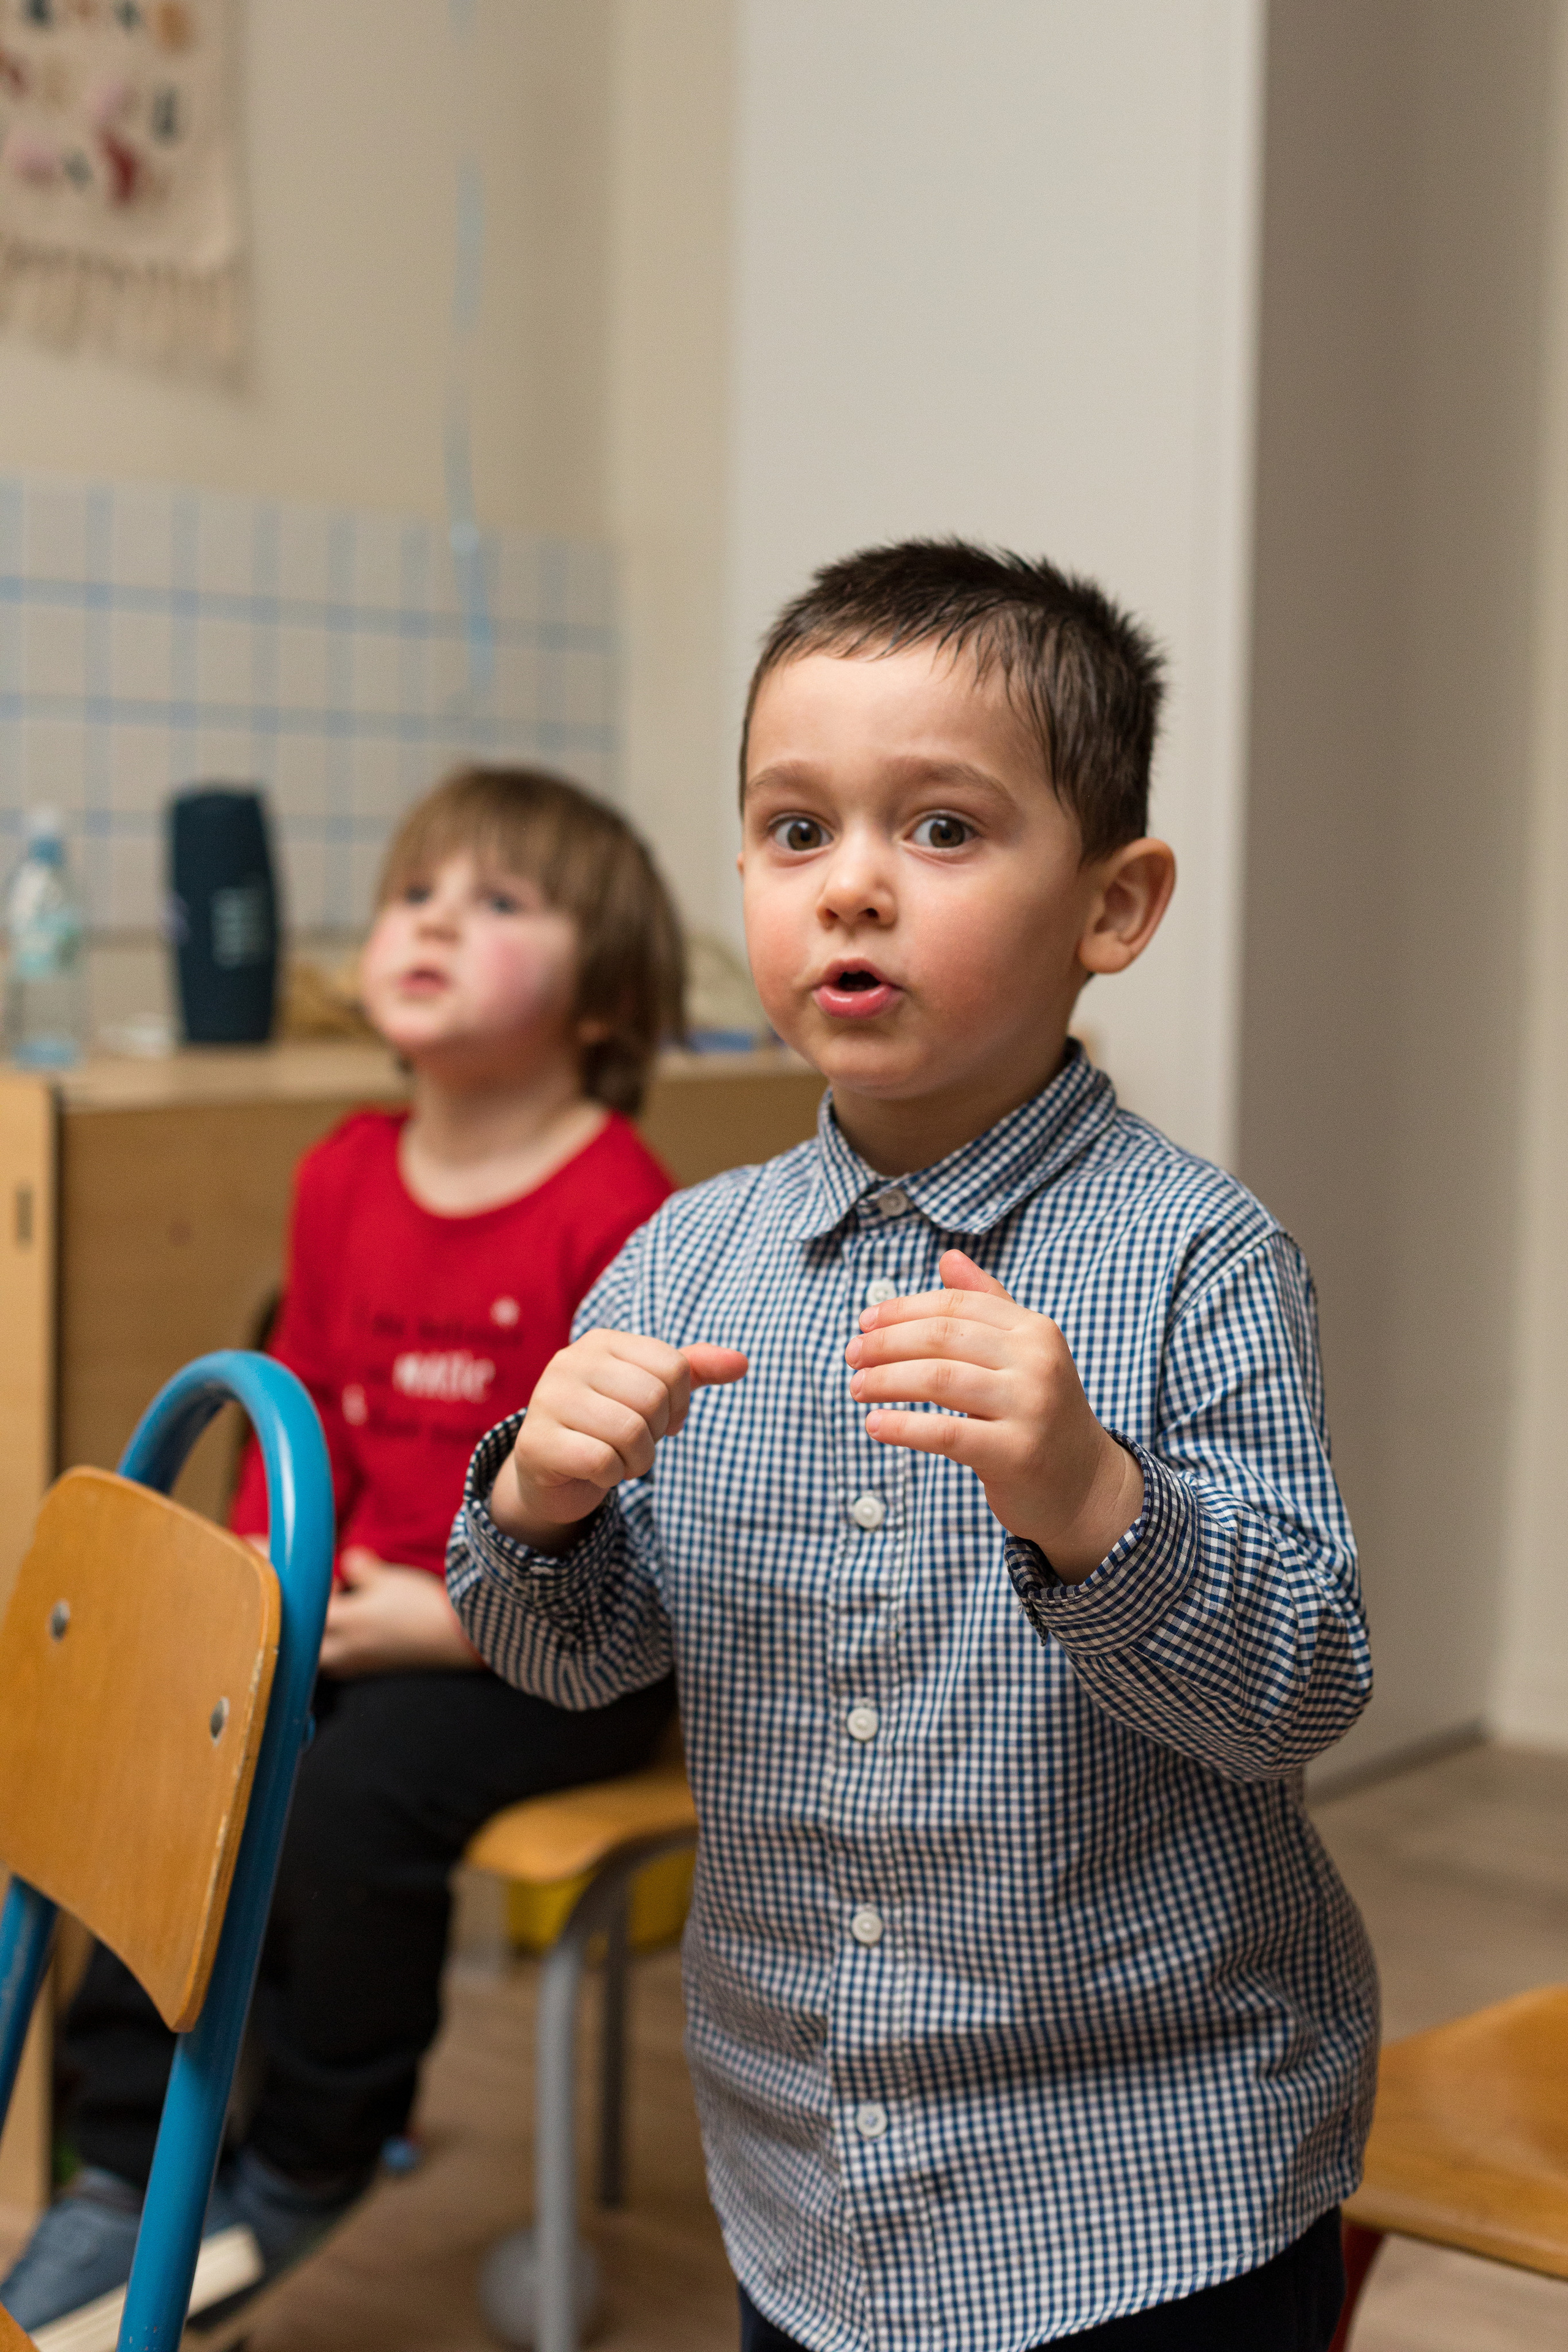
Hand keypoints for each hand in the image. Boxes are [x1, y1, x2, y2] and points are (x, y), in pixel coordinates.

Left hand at [319, 1547, 483, 1676]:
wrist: (453, 1636)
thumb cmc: (417, 1604)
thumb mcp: (387, 1577)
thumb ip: (360, 1567)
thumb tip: (347, 1559)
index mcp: (347, 1622)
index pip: (316, 1611)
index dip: (321, 1593)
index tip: (336, 1581)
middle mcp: (349, 1648)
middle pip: (313, 1648)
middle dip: (315, 1628)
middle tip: (332, 1609)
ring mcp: (364, 1663)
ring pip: (329, 1662)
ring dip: (328, 1645)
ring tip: (345, 1625)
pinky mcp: (380, 1670)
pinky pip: (350, 1668)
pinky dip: (348, 1655)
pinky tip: (364, 1639)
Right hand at [490, 1328, 749, 1552]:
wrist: (551, 1472)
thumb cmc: (608, 1425)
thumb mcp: (652, 1393)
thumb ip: (695, 1371)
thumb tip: (742, 1363)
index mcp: (602, 1342)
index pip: (673, 1367)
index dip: (680, 1404)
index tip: (662, 1420)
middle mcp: (570, 1361)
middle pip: (653, 1398)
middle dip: (656, 1434)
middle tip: (635, 1444)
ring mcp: (547, 1399)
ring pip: (629, 1432)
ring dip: (636, 1460)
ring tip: (618, 1458)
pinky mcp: (535, 1442)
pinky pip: (601, 1461)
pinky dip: (611, 1476)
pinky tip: (597, 1472)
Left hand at [845, 1248, 1143, 1581]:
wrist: (1084, 1485)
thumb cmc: (1039, 1413)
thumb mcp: (1021, 1353)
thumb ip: (988, 1305)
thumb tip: (948, 1257)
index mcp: (1035, 1330)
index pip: (956, 1304)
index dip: (903, 1309)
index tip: (865, 1322)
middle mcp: (1037, 1362)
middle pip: (942, 1337)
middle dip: (887, 1342)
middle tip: (852, 1355)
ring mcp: (1030, 1407)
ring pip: (939, 1380)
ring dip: (886, 1381)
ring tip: (857, 1387)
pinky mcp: (1016, 1453)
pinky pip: (946, 1433)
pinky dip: (903, 1426)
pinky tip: (875, 1425)